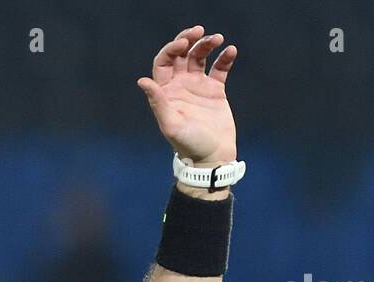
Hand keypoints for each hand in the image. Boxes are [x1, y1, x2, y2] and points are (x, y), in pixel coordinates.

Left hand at [137, 25, 237, 166]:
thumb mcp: (171, 124)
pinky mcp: (215, 90)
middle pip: (181, 54)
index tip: (184, 43)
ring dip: (207, 45)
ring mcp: (197, 86)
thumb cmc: (188, 145)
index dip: (172, 48)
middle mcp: (180, 86)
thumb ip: (158, 102)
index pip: (164, 62)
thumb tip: (143, 81)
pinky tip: (231, 51)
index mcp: (166, 92)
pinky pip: (219, 68)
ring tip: (218, 39)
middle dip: (188, 39)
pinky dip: (225, 58)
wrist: (211, 157)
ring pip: (200, 57)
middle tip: (199, 31)